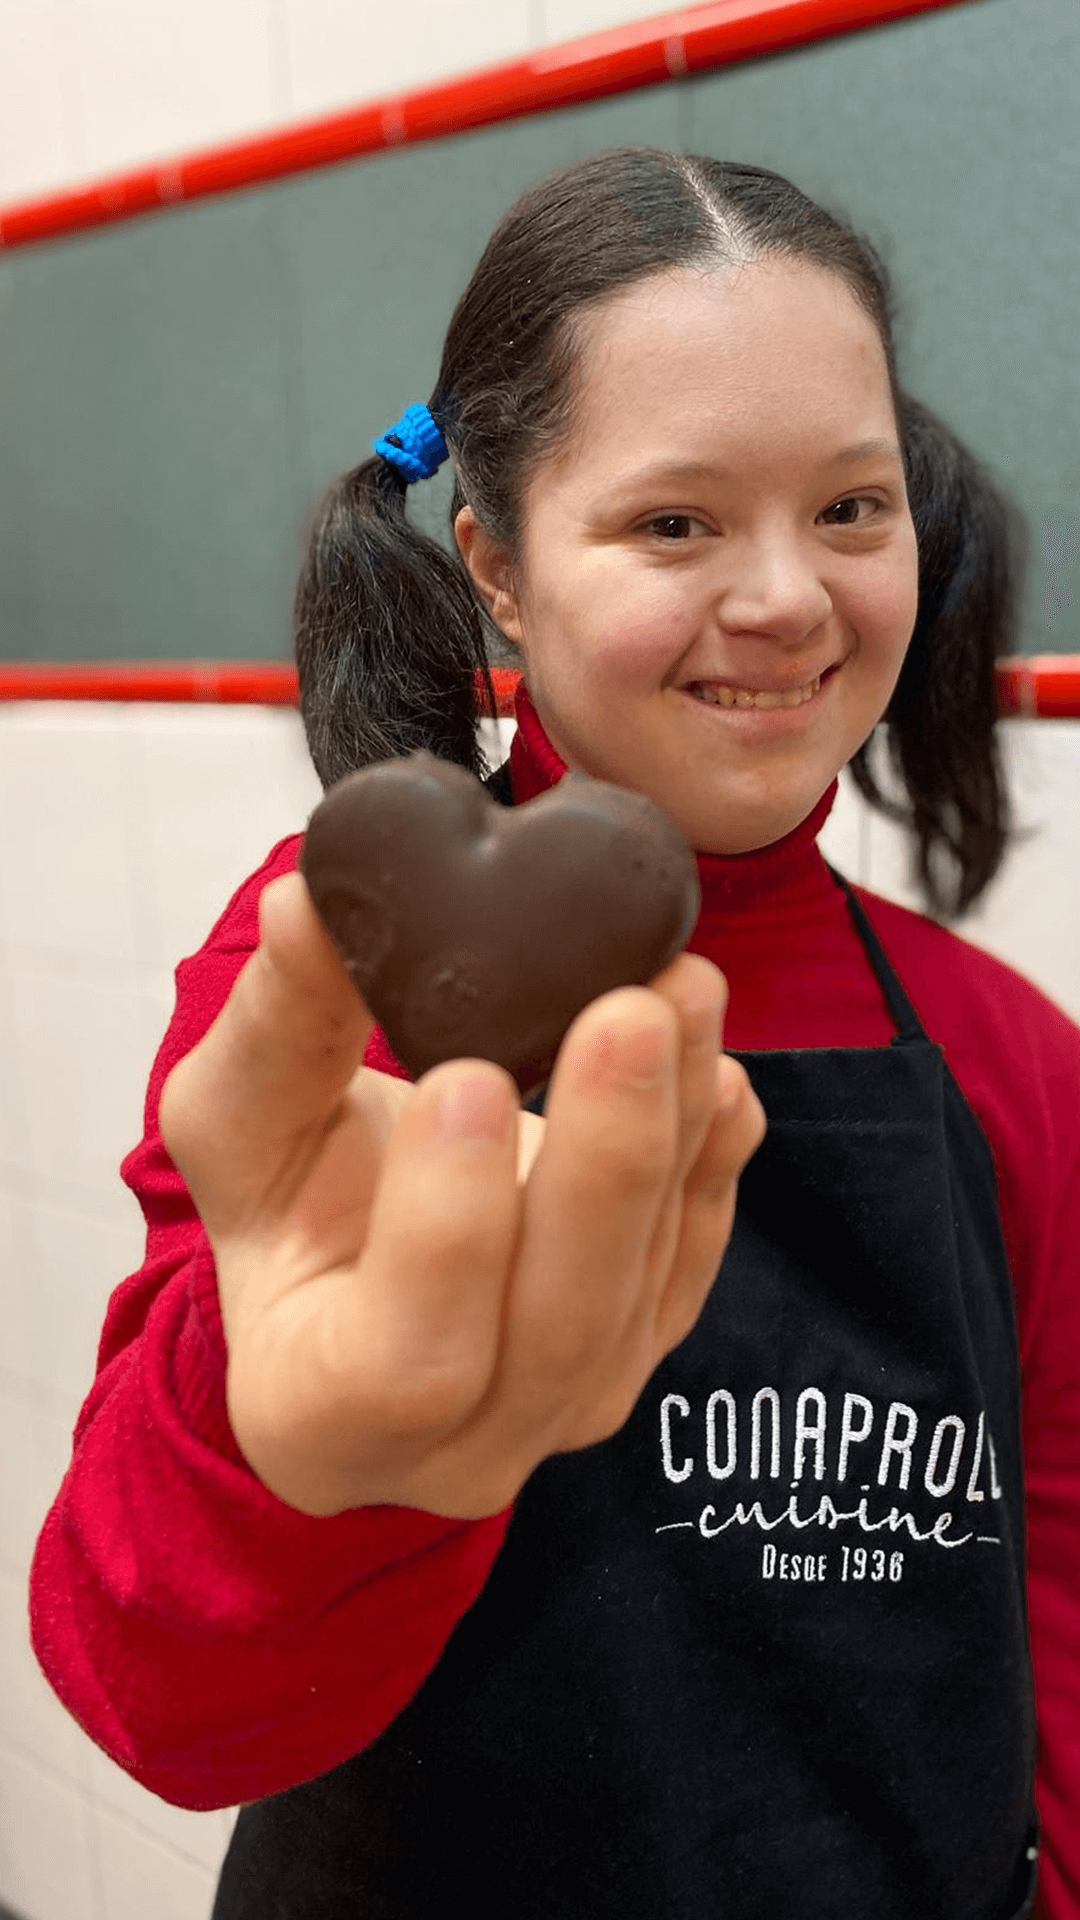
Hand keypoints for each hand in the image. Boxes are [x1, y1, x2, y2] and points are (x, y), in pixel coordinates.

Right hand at [160, 870, 764, 1519]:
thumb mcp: (235, 1128)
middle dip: (606, 1161)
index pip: (405, 1359)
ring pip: (646, 1281)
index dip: (450, 1228)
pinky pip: (698, 1259)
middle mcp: (466, 1442)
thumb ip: (273, 1032)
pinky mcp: (645, 1339)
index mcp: (324, 1412)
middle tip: (629, 1010)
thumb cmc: (283, 1210)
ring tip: (681, 991)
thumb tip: (308, 904)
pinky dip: (718, 1161)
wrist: (356, 1264)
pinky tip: (717, 1069)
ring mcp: (573, 1402)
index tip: (468, 1076)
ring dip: (676, 1128)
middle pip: (563, 1324)